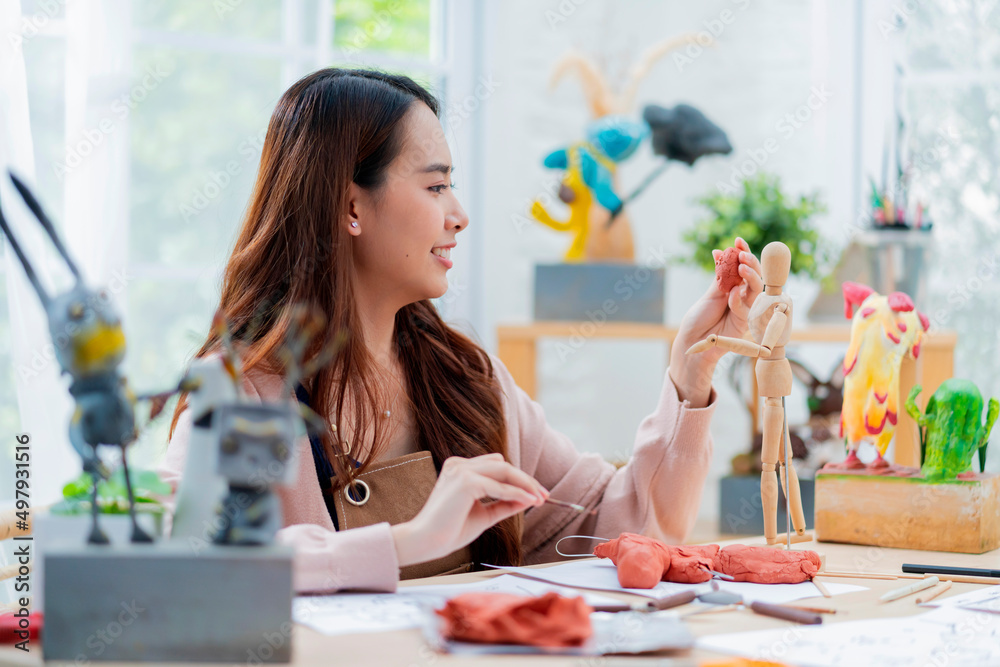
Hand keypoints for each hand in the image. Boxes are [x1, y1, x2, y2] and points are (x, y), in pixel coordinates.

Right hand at [390, 453, 547, 566]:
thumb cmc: (449, 531)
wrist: (426, 542)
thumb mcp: (483, 515)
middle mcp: (460, 465)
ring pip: (504, 470)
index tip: (536, 494)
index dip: (519, 479)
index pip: (497, 467)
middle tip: (544, 496)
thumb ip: (504, 505)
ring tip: (540, 498)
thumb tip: (529, 499)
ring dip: (525, 484)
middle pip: (503, 465)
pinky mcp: (465, 482)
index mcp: (460, 469)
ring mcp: (461, 470)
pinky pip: (498, 486)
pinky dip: (516, 493)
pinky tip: (529, 501)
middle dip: (526, 480)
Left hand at [670, 237, 763, 404]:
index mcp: (732, 286)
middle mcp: (742, 295)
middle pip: (755, 276)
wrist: (694, 341)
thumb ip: (721, 276)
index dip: (742, 252)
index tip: (738, 240)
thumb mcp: (710, 294)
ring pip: (757, 289)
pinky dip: (739, 298)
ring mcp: (746, 308)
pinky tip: (730, 295)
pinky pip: (748, 306)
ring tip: (742, 266)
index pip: (742, 266)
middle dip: (751, 262)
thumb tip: (720, 251)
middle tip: (743, 254)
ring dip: (751, 276)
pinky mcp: (747, 321)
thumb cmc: (699, 318)